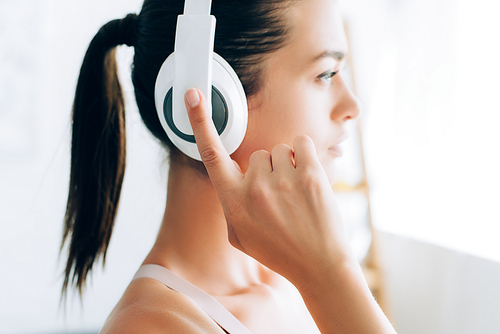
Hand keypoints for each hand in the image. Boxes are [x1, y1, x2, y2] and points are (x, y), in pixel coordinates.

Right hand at [184, 88, 352, 286]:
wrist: (319, 265)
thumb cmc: (278, 250)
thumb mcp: (239, 235)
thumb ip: (230, 203)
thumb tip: (234, 178)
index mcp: (233, 202)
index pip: (210, 154)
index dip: (199, 122)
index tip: (193, 95)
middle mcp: (254, 188)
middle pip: (259, 154)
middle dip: (269, 170)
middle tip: (281, 198)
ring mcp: (283, 181)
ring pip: (281, 150)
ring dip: (289, 165)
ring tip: (297, 194)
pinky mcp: (311, 175)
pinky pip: (302, 143)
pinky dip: (305, 155)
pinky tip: (309, 179)